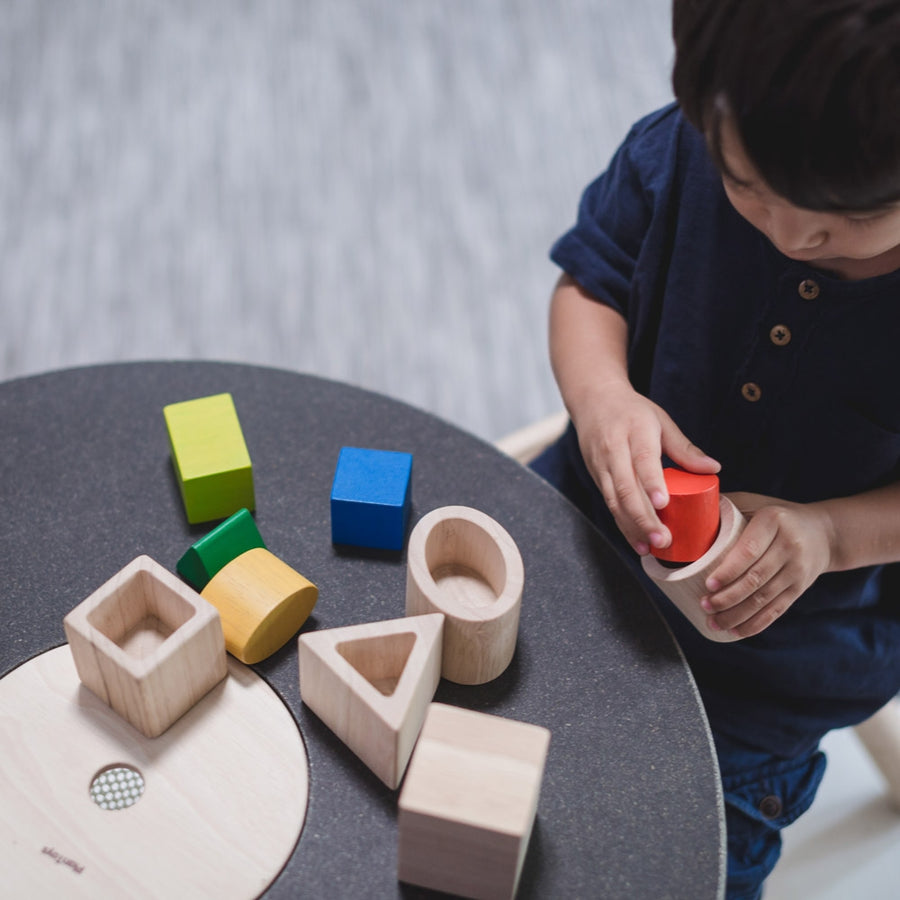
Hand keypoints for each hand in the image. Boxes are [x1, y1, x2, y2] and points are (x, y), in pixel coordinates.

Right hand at [574, 381, 719, 554]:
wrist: (593, 401)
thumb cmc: (633, 411)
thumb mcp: (661, 421)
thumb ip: (684, 448)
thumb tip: (714, 468)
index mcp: (635, 431)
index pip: (643, 460)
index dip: (652, 482)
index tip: (664, 503)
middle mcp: (614, 450)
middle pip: (626, 488)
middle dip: (643, 517)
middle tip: (663, 540)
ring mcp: (601, 465)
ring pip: (614, 501)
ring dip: (632, 527)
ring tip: (650, 548)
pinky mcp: (596, 477)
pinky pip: (609, 504)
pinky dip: (623, 525)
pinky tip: (638, 542)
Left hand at [702, 493, 835, 637]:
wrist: (823, 533)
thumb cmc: (775, 514)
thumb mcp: (754, 502)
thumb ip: (724, 506)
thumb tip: (685, 511)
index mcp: (774, 521)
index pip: (750, 550)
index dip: (729, 570)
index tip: (709, 585)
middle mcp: (790, 546)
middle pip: (756, 578)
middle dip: (728, 598)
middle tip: (705, 605)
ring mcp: (797, 570)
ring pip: (765, 599)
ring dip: (737, 615)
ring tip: (713, 622)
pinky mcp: (799, 588)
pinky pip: (776, 610)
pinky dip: (755, 624)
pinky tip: (735, 632)